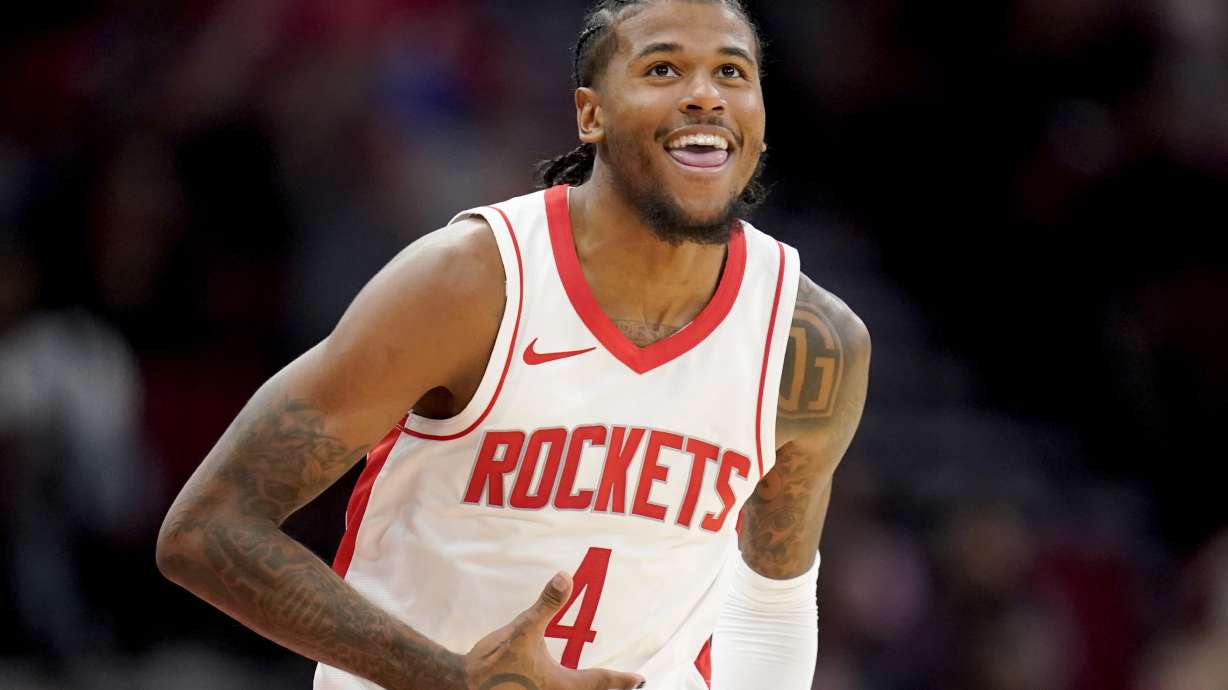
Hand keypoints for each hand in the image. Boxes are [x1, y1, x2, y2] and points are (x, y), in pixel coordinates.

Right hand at [463, 572, 645, 689]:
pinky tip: (571, 685)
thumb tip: (566, 578)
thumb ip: (546, 605)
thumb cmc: (493, 660)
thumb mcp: (522, 629)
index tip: (640, 677)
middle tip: (633, 685)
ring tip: (607, 687)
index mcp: (559, 685)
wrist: (460, 684)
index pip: (599, 682)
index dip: (621, 680)